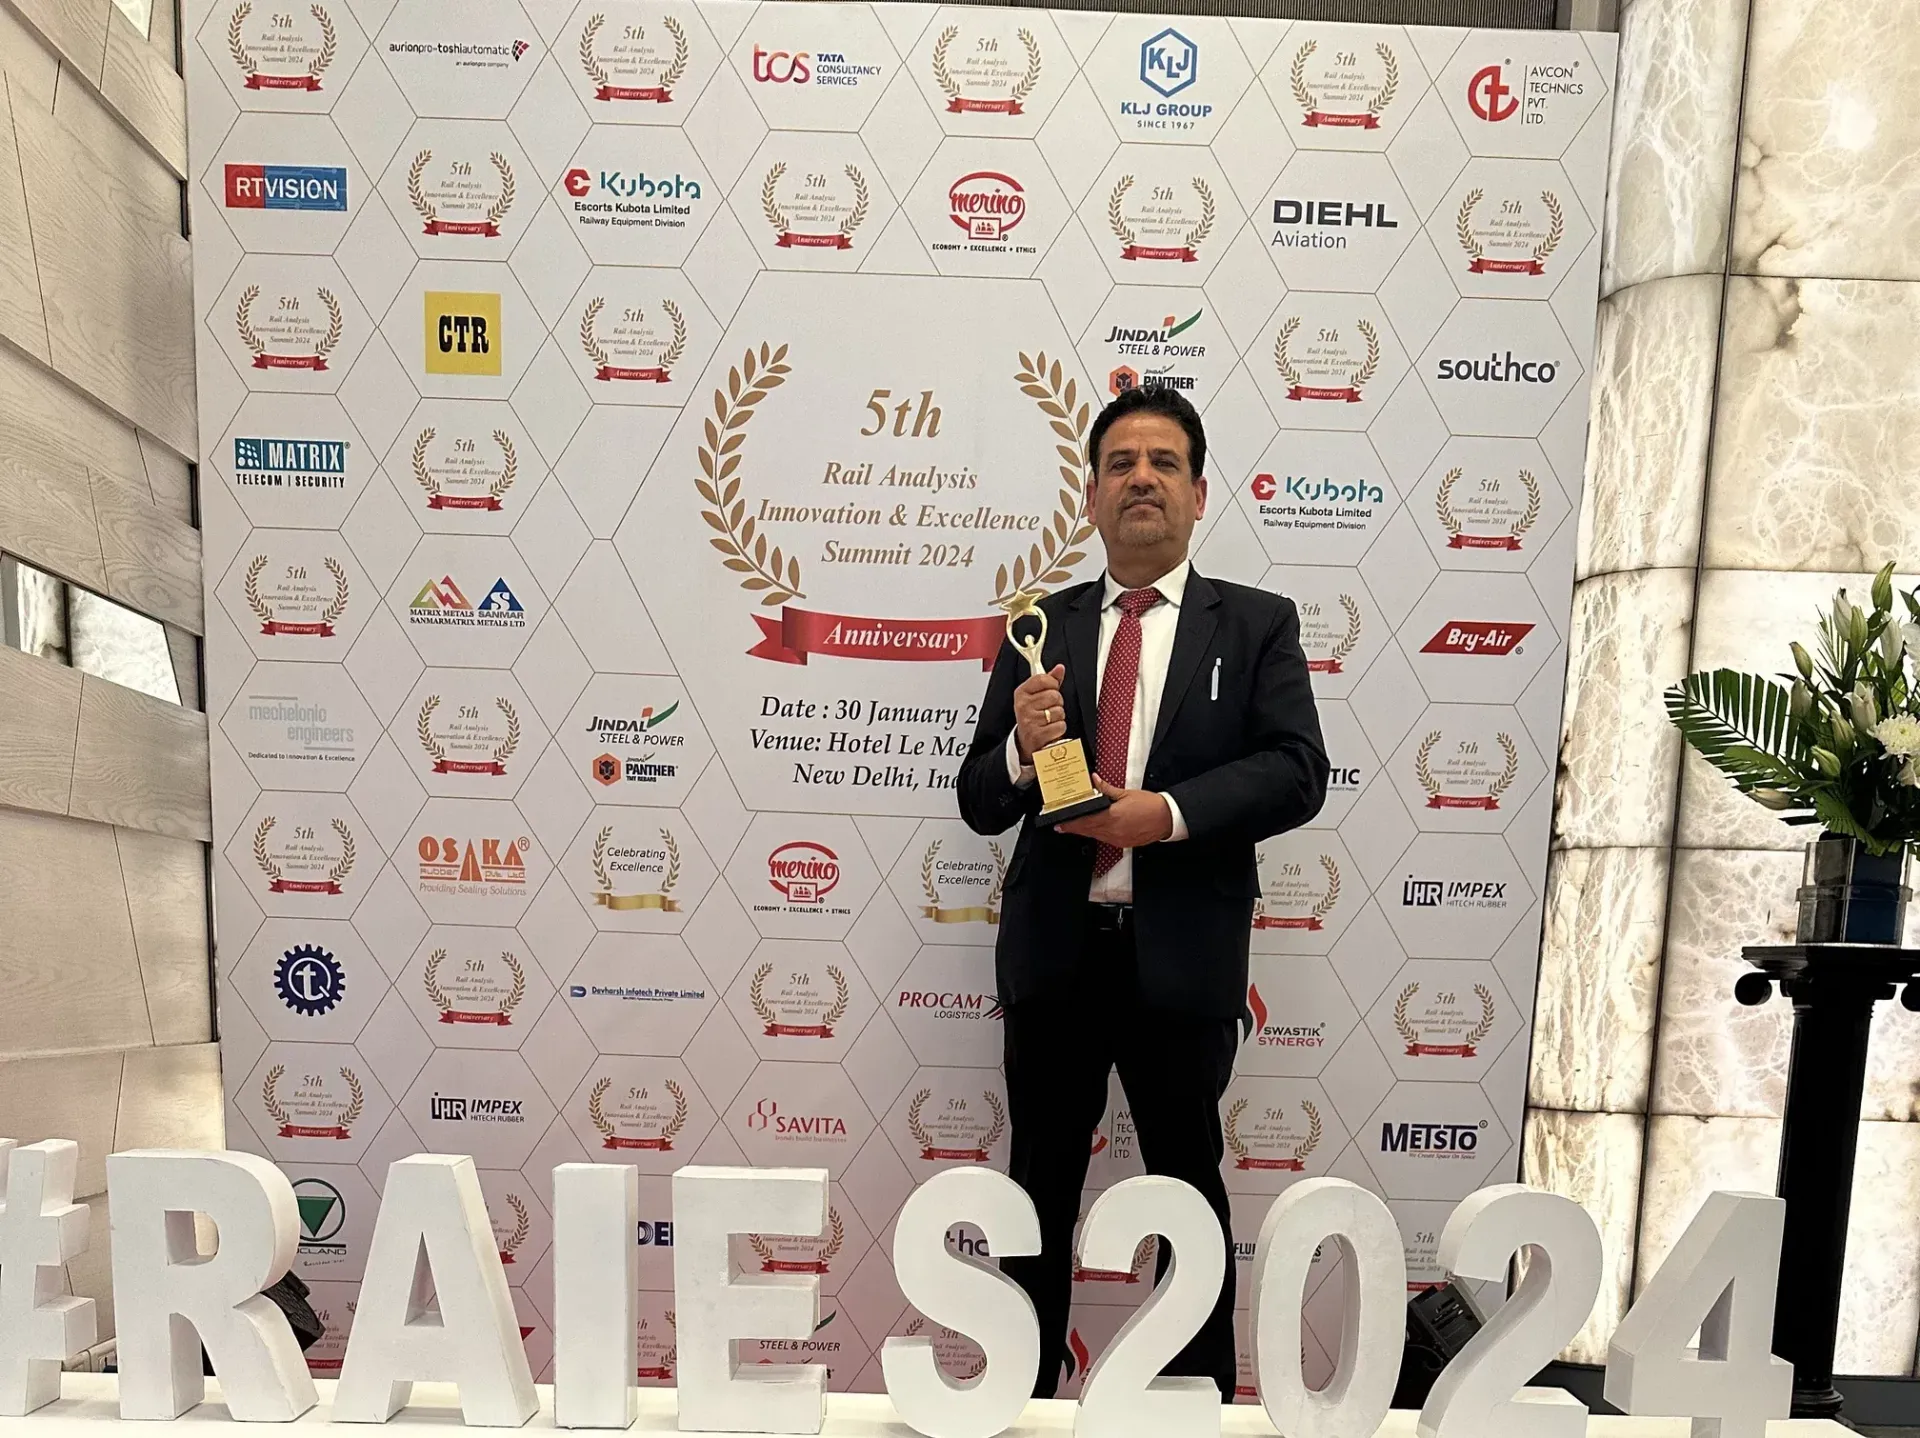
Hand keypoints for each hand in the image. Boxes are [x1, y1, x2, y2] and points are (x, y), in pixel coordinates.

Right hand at [1013, 664, 1067, 762]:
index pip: (1042, 679)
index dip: (1053, 684)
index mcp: (1021, 693)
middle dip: (1057, 703)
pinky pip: (1060, 726)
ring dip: (1058, 717)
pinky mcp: (1037, 736)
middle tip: (1049, 709)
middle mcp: (1023, 706)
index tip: (1051, 689)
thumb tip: (1060, 668)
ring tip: (1049, 721)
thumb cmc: (1034, 716)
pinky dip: (1059, 729)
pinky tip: (1050, 730)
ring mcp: (1029, 721)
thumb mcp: (1037, 696)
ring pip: (1059, 711)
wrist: (1026, 741)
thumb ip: (1050, 680)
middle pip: (1054, 695)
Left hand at [1058, 776, 1173, 846]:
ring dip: (1085, 832)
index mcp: (1112, 817)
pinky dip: (1098, 834)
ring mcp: (1118, 840)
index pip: (1085, 821)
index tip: (1060, 824)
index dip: (1071, 824)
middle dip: (1074, 829)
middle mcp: (1113, 831)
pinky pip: (1105, 840)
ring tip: (1075, 827)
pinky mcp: (1123, 844)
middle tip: (1061, 827)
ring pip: (1095, 836)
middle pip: (1087, 831)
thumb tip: (1094, 781)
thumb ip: (1106, 789)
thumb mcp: (1126, 793)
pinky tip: (1094, 829)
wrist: (1166, 818)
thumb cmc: (1150, 805)